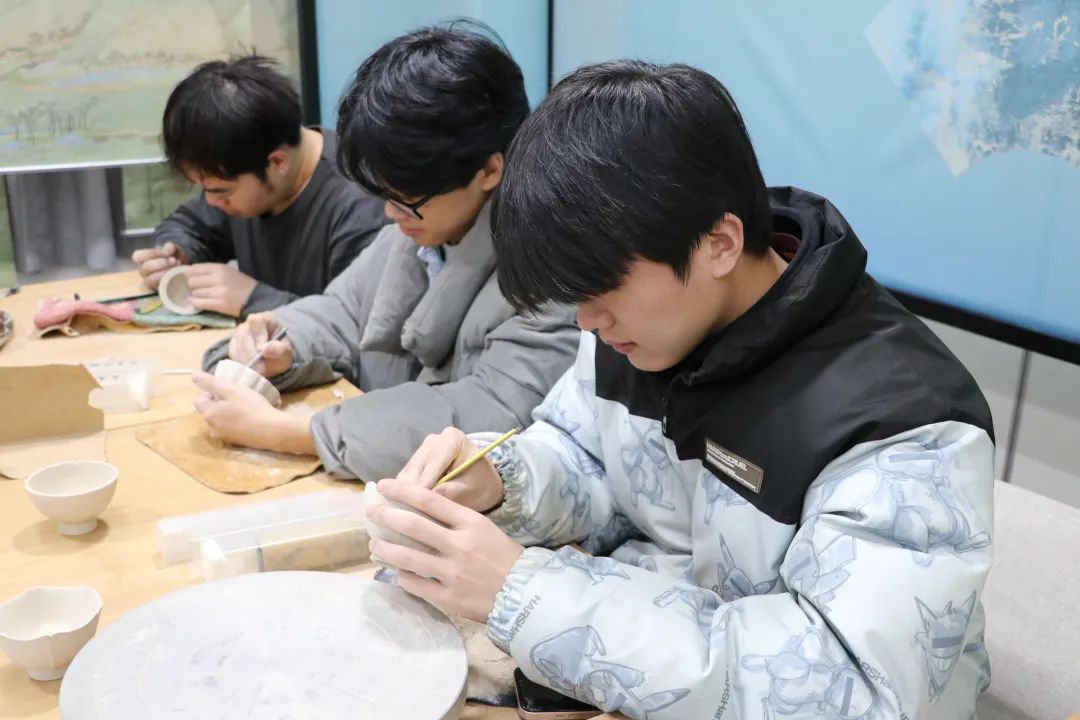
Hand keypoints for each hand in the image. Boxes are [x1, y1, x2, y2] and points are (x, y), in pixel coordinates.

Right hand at [133, 242, 188, 288]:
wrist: (184, 270)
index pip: (137, 256)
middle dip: (160, 263)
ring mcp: (150, 282)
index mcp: (144, 259)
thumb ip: (170, 247)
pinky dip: (169, 281)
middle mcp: (144, 271)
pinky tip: (177, 276)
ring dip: (164, 273)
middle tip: (173, 260)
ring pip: (150, 280)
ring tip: (176, 268)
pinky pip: (159, 288)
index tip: (165, 253)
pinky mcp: (158, 290)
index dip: (150, 253)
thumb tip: (168, 250)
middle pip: (145, 268)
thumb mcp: (174, 250)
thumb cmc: (175, 258)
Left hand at [185, 263, 257, 316]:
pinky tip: (198, 302)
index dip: (189, 274)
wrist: (256, 298)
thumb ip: (209, 271)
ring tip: (202, 296)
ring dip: (196, 295)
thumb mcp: (227, 271)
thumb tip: (188, 274)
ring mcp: (218, 292)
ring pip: (195, 292)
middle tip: (197, 289)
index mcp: (220, 268)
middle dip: (192, 285)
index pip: (194, 269)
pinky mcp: (219, 304)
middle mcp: (218, 278)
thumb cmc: (241, 284)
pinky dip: (196, 303)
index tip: (190, 278)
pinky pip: (199, 303)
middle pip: (192, 281)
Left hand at [192, 372, 314, 453]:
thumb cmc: (251, 407)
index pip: (199, 399)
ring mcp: (223, 437)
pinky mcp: (235, 442)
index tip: (226, 387)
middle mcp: (212, 428)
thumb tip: (193, 375)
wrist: (272, 431)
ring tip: (244, 404)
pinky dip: (236, 421)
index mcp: (209, 414)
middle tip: (236, 394)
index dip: (210, 390)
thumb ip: (211, 383)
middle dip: (219, 401)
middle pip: (210, 410)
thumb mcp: (232, 390)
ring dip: (228, 411)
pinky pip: (230, 427)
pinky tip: (250, 416)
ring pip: (220, 419)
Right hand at [228, 312, 292, 377]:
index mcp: (264, 319)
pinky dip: (240, 364)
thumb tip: (265, 349)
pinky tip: (250, 370)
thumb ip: (279, 349)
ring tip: (257, 372)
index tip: (262, 351)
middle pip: (243, 335)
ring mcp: (237, 335)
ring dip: (245, 361)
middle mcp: (247, 325)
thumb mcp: (286, 351)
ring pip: (236, 346)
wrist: (274, 358)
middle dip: (251, 354)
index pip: (256, 321)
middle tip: (260, 369)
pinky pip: (232, 355)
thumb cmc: (280, 350)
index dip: (258, 335)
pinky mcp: (232, 347)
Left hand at [366, 478, 523, 621]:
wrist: (524, 592)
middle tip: (371, 512)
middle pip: (412, 525)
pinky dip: (402, 577)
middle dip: (386, 515)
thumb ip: (454, 520)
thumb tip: (419, 512)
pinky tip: (396, 572)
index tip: (384, 485)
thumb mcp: (484, 528)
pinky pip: (416, 584)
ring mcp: (452, 572)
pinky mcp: (448, 596)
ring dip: (385, 548)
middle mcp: (459, 545)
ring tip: (374, 544)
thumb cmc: (503, 556)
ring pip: (407, 557)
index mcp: (470, 523)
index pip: (429, 500)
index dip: (402, 490)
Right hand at [396, 428, 503, 512]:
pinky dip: (406, 493)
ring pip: (408, 473)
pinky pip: (404, 479)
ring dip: (407, 493)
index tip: (419, 500)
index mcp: (452, 438)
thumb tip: (431, 496)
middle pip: (418, 466)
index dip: (426, 481)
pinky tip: (409, 507)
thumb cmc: (479, 483)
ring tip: (410, 512)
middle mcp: (433, 440)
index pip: (435, 460)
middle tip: (412, 511)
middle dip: (415, 489)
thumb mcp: (469, 488)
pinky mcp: (413, 463)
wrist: (479, 482)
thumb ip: (452, 491)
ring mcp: (421, 450)